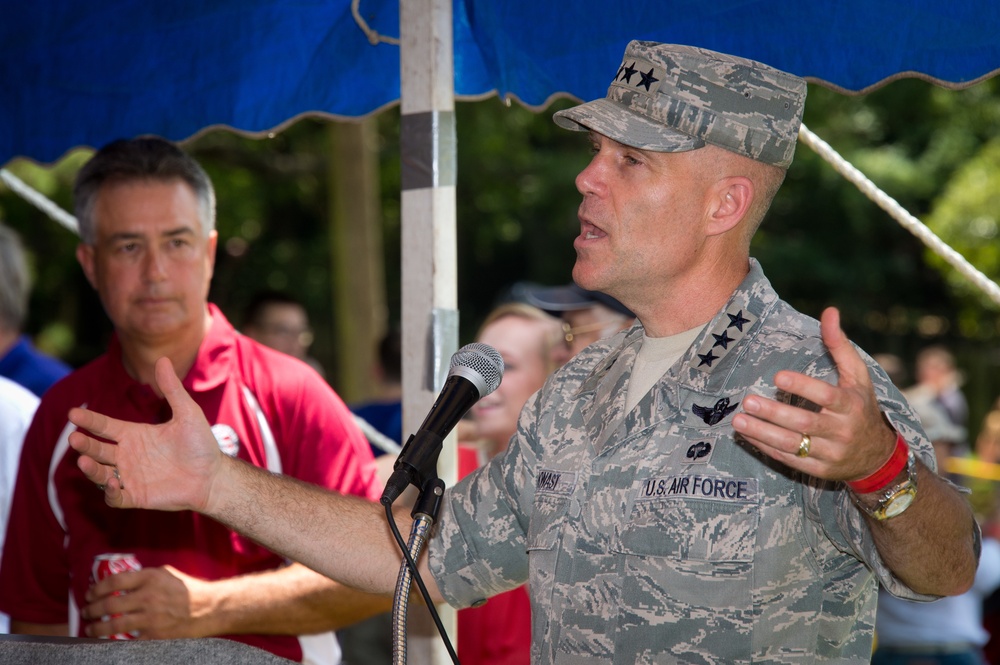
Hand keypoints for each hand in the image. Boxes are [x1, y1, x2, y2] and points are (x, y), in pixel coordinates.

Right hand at [68, 356, 222, 512]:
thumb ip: (172, 389)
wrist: (213, 476)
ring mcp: (130, 477)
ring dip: (91, 468)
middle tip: (74, 438)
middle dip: (84, 444)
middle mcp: (127, 455)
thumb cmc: (201, 444)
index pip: (105, 426)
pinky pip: (115, 497)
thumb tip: (161, 358)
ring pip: (100, 473)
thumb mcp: (187, 413)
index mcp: (134, 435)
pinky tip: (113, 482)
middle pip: (98, 449)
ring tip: (84, 461)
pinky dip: (110, 492)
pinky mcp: (137, 496)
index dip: (89, 420)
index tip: (73, 413)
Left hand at [81, 565, 212, 638]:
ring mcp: (151, 617)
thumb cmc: (189, 588)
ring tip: (90, 628)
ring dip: (97, 628)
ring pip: (114, 625)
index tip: (90, 594)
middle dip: (92, 609)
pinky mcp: (155, 634)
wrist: (209, 608)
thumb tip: (122, 581)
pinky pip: (128, 640)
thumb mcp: (167, 573)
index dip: (97, 588)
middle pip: (110, 604)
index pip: (114, 581)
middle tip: (86, 612)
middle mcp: (148, 596)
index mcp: (150, 578)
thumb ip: (145, 576)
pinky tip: (107, 641)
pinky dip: (114, 642)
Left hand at [731, 307, 895, 481]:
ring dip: (763, 433)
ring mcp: (830, 453)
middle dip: (774, 413)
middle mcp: (842, 431)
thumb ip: (840, 345)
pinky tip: (747, 435)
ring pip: (794, 445)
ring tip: (738, 421)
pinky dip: (766, 447)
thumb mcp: (858, 376)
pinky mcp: (819, 470)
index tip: (777, 377)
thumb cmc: (862, 407)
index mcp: (851, 405)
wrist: (877, 457)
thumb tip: (829, 311)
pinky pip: (789, 459)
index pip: (826, 397)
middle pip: (805, 423)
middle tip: (748, 400)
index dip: (803, 387)